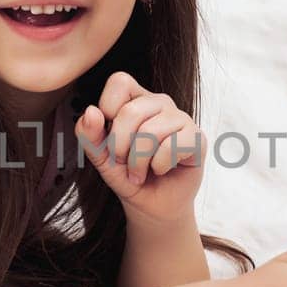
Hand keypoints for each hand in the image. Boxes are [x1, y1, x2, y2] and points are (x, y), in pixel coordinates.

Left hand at [78, 71, 205, 228]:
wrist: (152, 205)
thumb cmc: (128, 175)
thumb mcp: (101, 156)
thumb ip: (89, 134)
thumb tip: (91, 112)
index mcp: (136, 99)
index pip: (120, 82)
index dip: (107, 109)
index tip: (108, 136)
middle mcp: (160, 103)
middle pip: (131, 111)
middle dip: (119, 145)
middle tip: (122, 162)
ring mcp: (181, 118)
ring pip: (150, 131)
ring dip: (138, 161)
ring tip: (139, 172)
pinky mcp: (197, 137)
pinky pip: (172, 146)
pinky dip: (159, 165)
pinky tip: (161, 170)